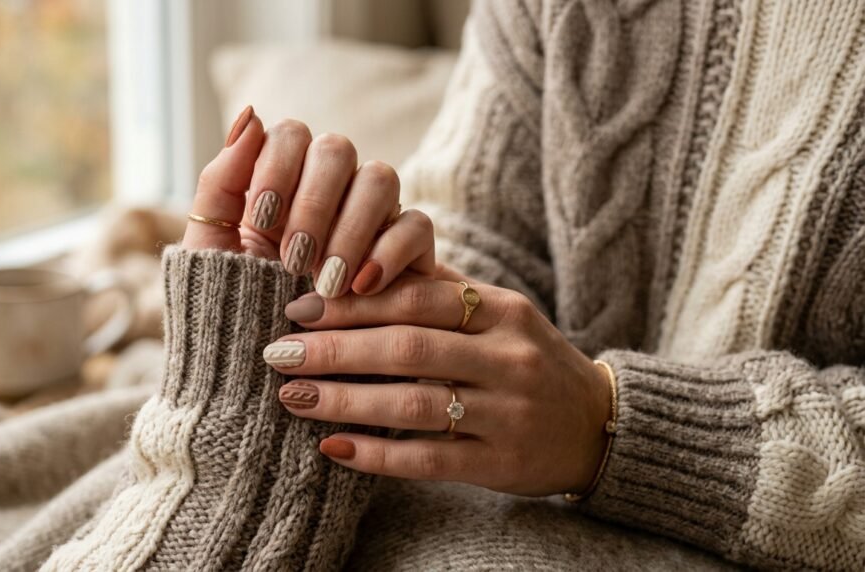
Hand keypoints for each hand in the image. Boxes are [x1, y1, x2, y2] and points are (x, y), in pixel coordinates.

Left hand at [182, 106, 435, 296]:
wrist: (263, 380)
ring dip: (350, 227)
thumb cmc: (230, 314)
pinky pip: (416, 225)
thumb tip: (249, 116)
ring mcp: (372, 220)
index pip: (291, 135)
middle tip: (293, 258)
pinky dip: (389, 252)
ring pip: (380, 178)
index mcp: (281, 184)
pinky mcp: (409, 254)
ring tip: (327, 282)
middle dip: (313, 202)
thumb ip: (220, 185)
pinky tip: (361, 288)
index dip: (278, 167)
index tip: (262, 219)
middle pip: (337, 149)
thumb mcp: (210, 251)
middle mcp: (330, 193)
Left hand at [264, 277, 612, 495]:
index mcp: (503, 311)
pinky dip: (377, 454)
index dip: (353, 302)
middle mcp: (509, 357)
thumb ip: (441, 289)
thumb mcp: (500, 314)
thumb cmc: (528, 359)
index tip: (298, 307)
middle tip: (279, 353)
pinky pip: (429, 459)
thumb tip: (360, 263)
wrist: (596, 425)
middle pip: (408, 348)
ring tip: (292, 397)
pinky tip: (333, 448)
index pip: (417, 298)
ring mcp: (508, 413)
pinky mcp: (501, 463)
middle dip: (335, 350)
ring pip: (413, 404)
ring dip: (345, 401)